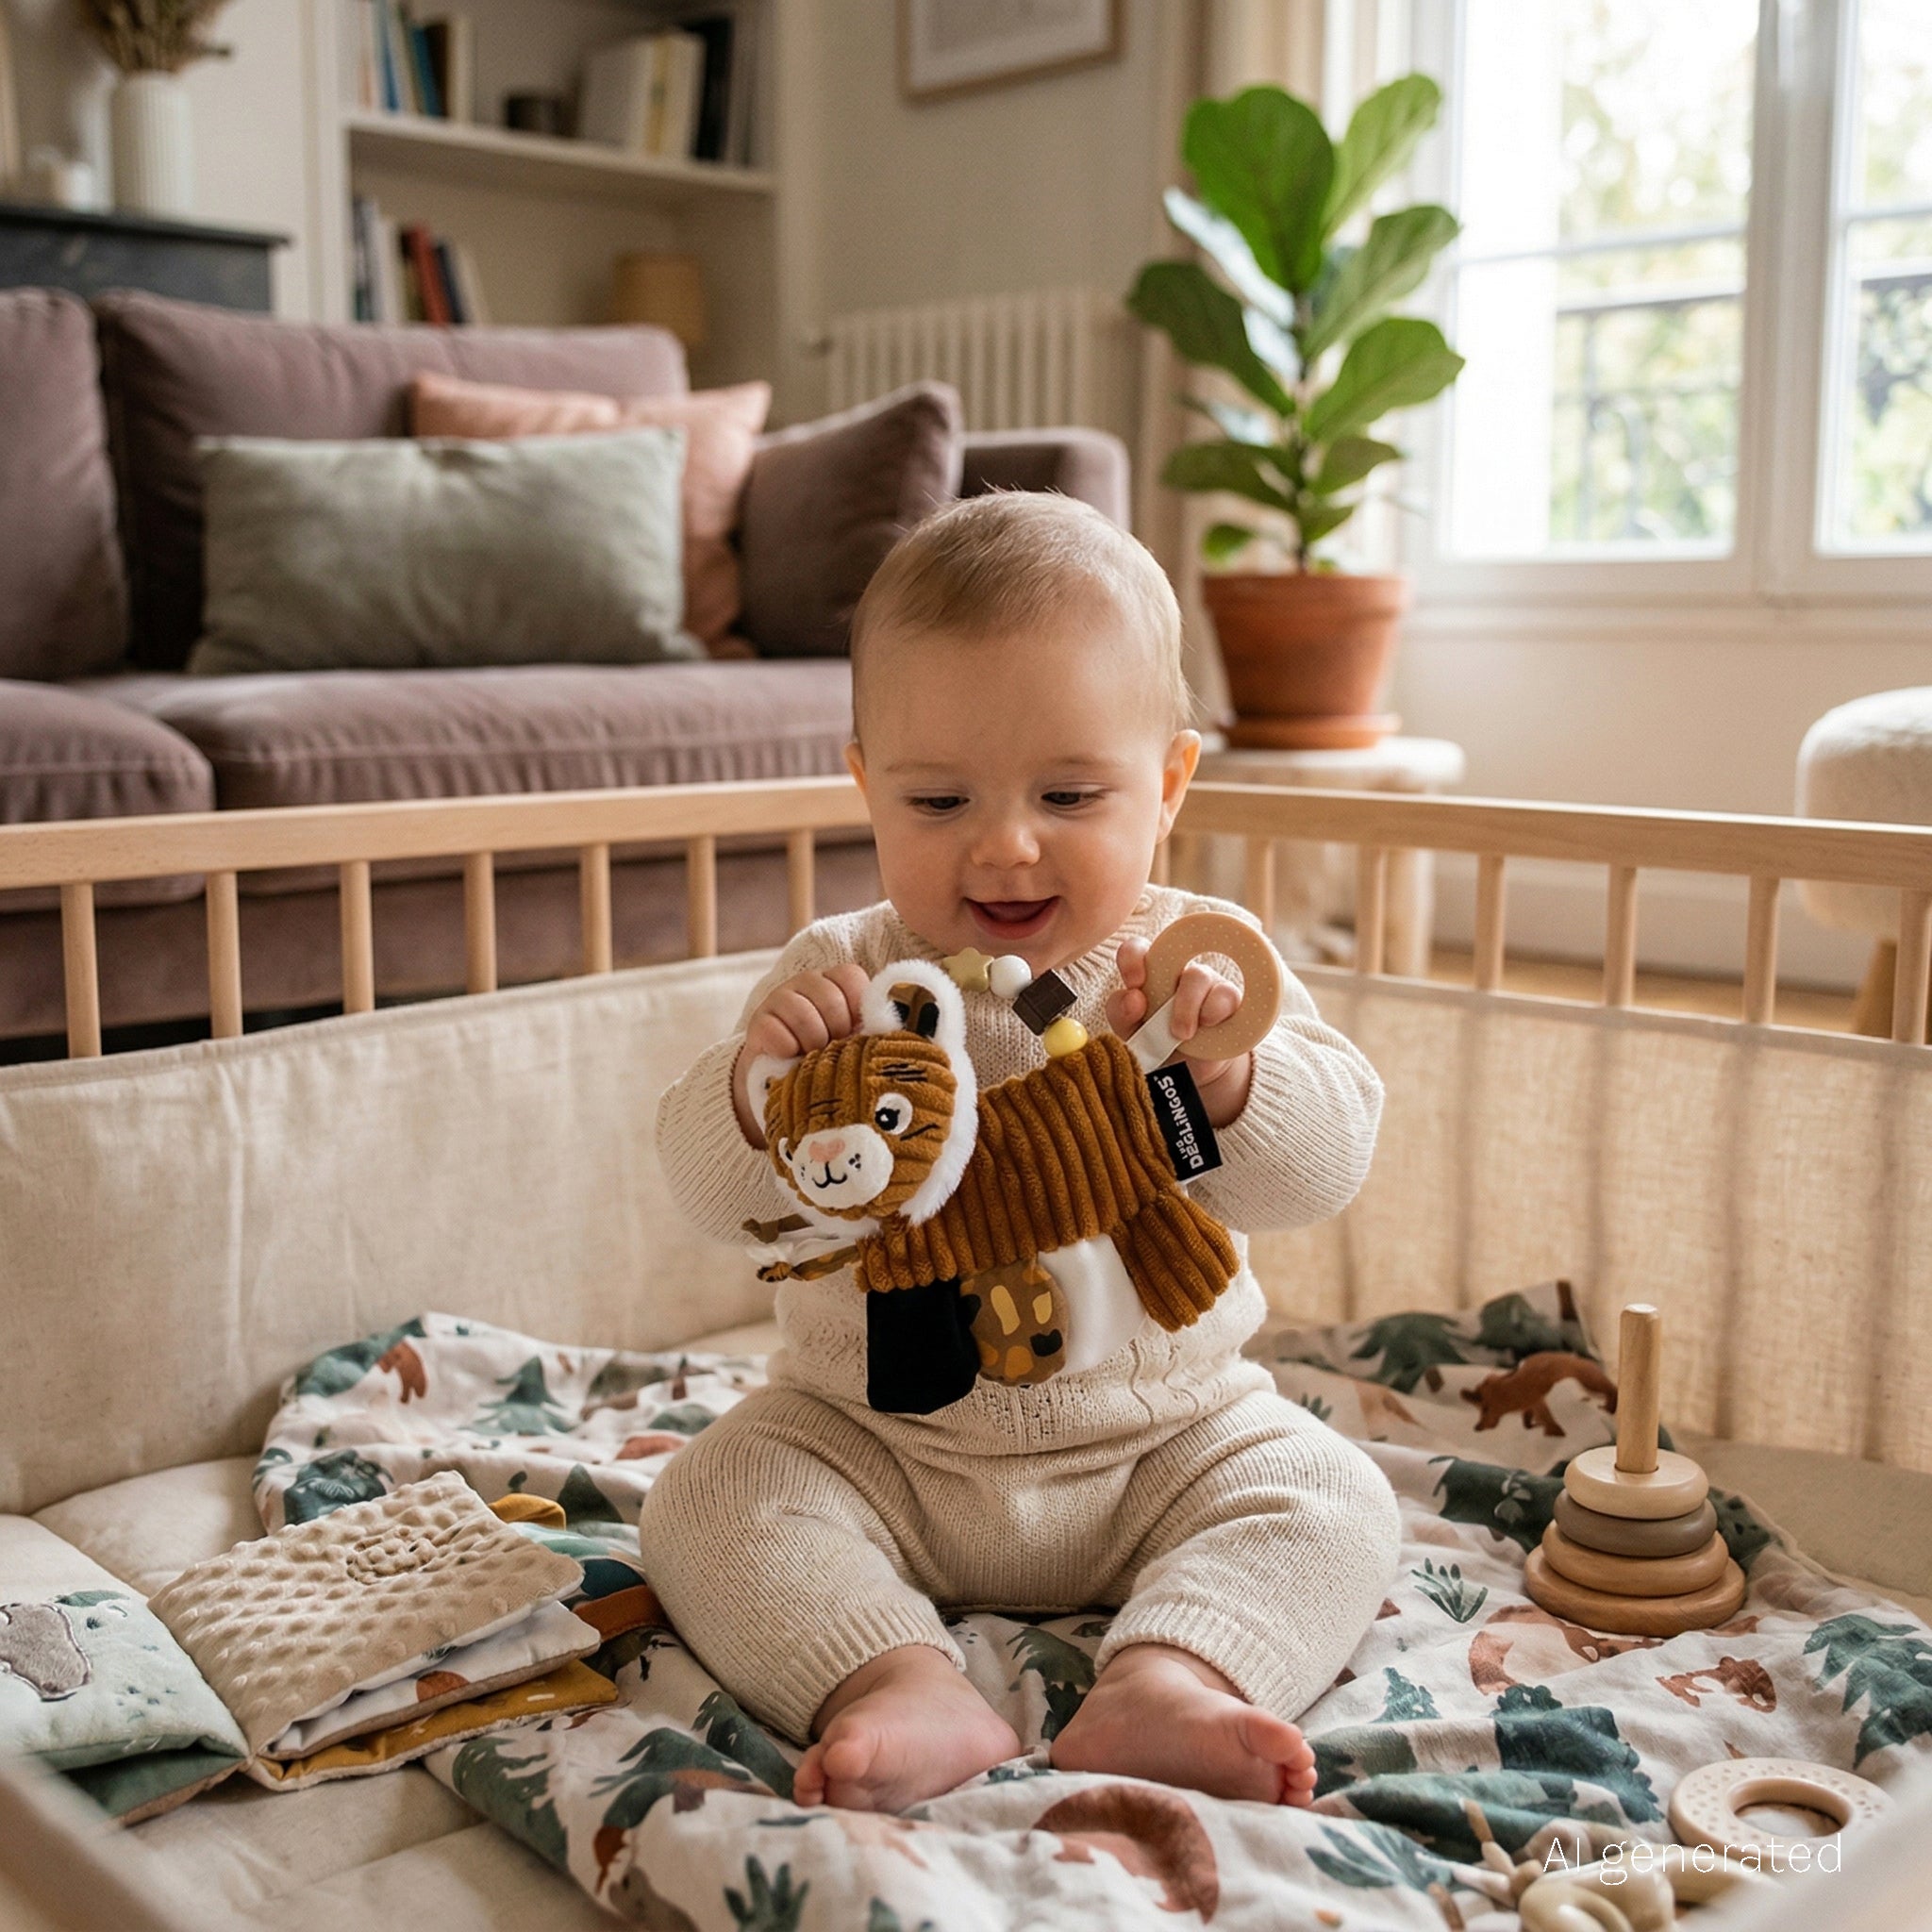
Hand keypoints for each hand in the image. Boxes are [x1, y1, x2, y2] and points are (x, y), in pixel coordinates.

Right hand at [731, 964, 872, 1144]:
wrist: (784, 1082)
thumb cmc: (832, 1060)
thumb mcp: (858, 1044)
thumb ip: (882, 1032)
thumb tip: (920, 1030)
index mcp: (836, 984)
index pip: (851, 977)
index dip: (857, 1008)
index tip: (855, 1032)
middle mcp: (808, 984)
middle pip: (829, 997)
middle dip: (836, 1030)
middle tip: (832, 1048)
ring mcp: (780, 999)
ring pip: (803, 1014)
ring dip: (812, 1043)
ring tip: (812, 1056)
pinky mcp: (758, 1023)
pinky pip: (776, 1032)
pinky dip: (786, 1049)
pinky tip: (789, 1057)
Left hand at [1107, 936, 1253, 1127]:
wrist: (1188, 1073)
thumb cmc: (1155, 1043)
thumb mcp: (1131, 1032)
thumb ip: (1121, 1013)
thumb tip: (1133, 998)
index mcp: (1146, 975)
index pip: (1136, 949)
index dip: (1133, 958)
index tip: (1134, 984)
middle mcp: (1175, 972)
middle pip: (1174, 956)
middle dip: (1163, 988)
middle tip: (1163, 1023)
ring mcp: (1205, 983)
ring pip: (1200, 977)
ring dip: (1188, 1007)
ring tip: (1183, 1035)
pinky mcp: (1230, 1000)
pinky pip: (1227, 996)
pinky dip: (1215, 1013)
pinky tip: (1209, 1030)